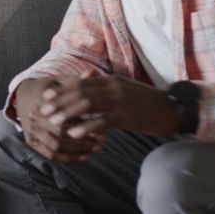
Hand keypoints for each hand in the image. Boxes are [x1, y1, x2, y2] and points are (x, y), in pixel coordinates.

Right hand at [14, 78, 104, 161]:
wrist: (25, 95)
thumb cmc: (50, 88)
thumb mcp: (62, 81)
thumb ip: (78, 81)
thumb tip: (93, 72)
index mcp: (41, 103)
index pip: (63, 117)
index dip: (83, 123)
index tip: (102, 126)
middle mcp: (33, 118)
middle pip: (60, 134)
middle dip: (82, 140)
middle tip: (102, 141)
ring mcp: (31, 131)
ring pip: (55, 147)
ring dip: (77, 150)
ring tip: (95, 149)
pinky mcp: (32, 142)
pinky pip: (50, 154)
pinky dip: (67, 158)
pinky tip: (83, 156)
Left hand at [39, 73, 177, 137]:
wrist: (171, 108)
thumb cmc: (146, 102)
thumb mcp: (124, 90)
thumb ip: (106, 88)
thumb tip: (88, 88)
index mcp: (111, 80)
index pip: (81, 82)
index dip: (62, 89)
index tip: (46, 96)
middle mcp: (112, 87)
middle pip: (80, 92)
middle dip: (59, 101)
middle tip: (43, 110)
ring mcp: (119, 101)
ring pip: (87, 104)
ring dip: (68, 113)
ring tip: (53, 122)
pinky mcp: (126, 116)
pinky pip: (102, 121)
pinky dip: (87, 126)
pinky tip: (74, 134)